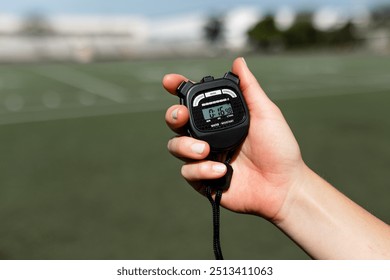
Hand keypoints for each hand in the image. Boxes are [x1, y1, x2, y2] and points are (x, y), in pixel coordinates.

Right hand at [163, 57, 305, 221]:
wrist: (283, 185)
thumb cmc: (279, 148)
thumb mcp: (266, 113)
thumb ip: (249, 88)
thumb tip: (238, 61)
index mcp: (221, 118)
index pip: (194, 101)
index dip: (178, 88)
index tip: (170, 81)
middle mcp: (209, 136)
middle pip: (177, 122)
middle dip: (173, 116)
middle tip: (182, 117)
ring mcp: (205, 158)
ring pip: (175, 146)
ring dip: (185, 146)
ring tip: (205, 150)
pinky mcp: (204, 180)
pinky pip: (188, 172)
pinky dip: (201, 170)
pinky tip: (222, 169)